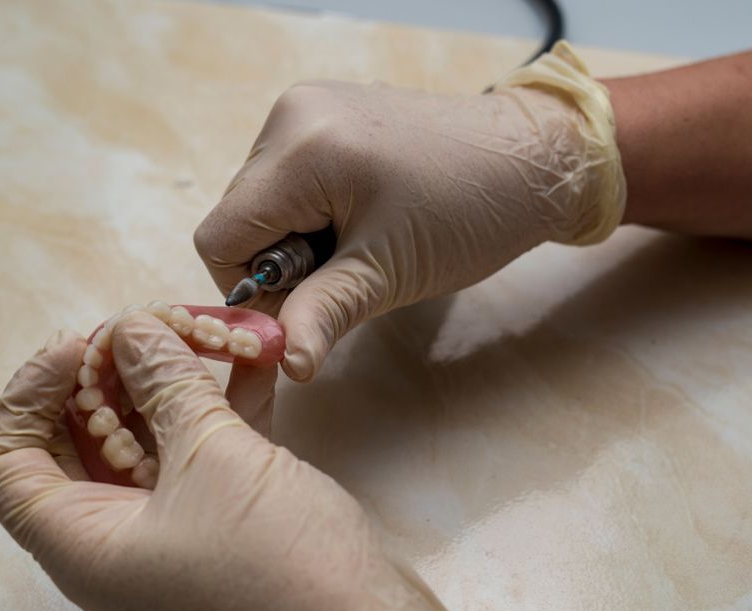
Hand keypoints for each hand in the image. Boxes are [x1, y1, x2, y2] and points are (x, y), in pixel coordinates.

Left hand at [0, 314, 493, 610]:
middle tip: (152, 326)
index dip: (28, 393)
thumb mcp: (215, 460)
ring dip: (171, 380)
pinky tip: (252, 359)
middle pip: (76, 439)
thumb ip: (166, 385)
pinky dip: (214, 404)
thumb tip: (130, 329)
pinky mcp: (217, 519)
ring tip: (206, 329)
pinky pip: (196, 451)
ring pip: (144, 438)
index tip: (83, 344)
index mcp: (81, 540)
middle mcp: (112, 537)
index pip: (5, 460)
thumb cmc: (279, 566)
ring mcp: (166, 529)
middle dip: (110, 372)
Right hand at [195, 45, 623, 380]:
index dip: (248, 286)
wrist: (531, 162)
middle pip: (239, 217)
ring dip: (296, 237)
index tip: (302, 305)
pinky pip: (287, 176)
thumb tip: (283, 364)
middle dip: (281, 261)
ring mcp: (308, 105)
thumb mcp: (388, 274)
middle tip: (346, 271)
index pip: (220, 237)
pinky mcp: (326, 109)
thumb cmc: (469, 216)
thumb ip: (323, 315)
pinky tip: (361, 216)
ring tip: (361, 241)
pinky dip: (310, 210)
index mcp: (301, 149)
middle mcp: (292, 114)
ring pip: (261, 200)